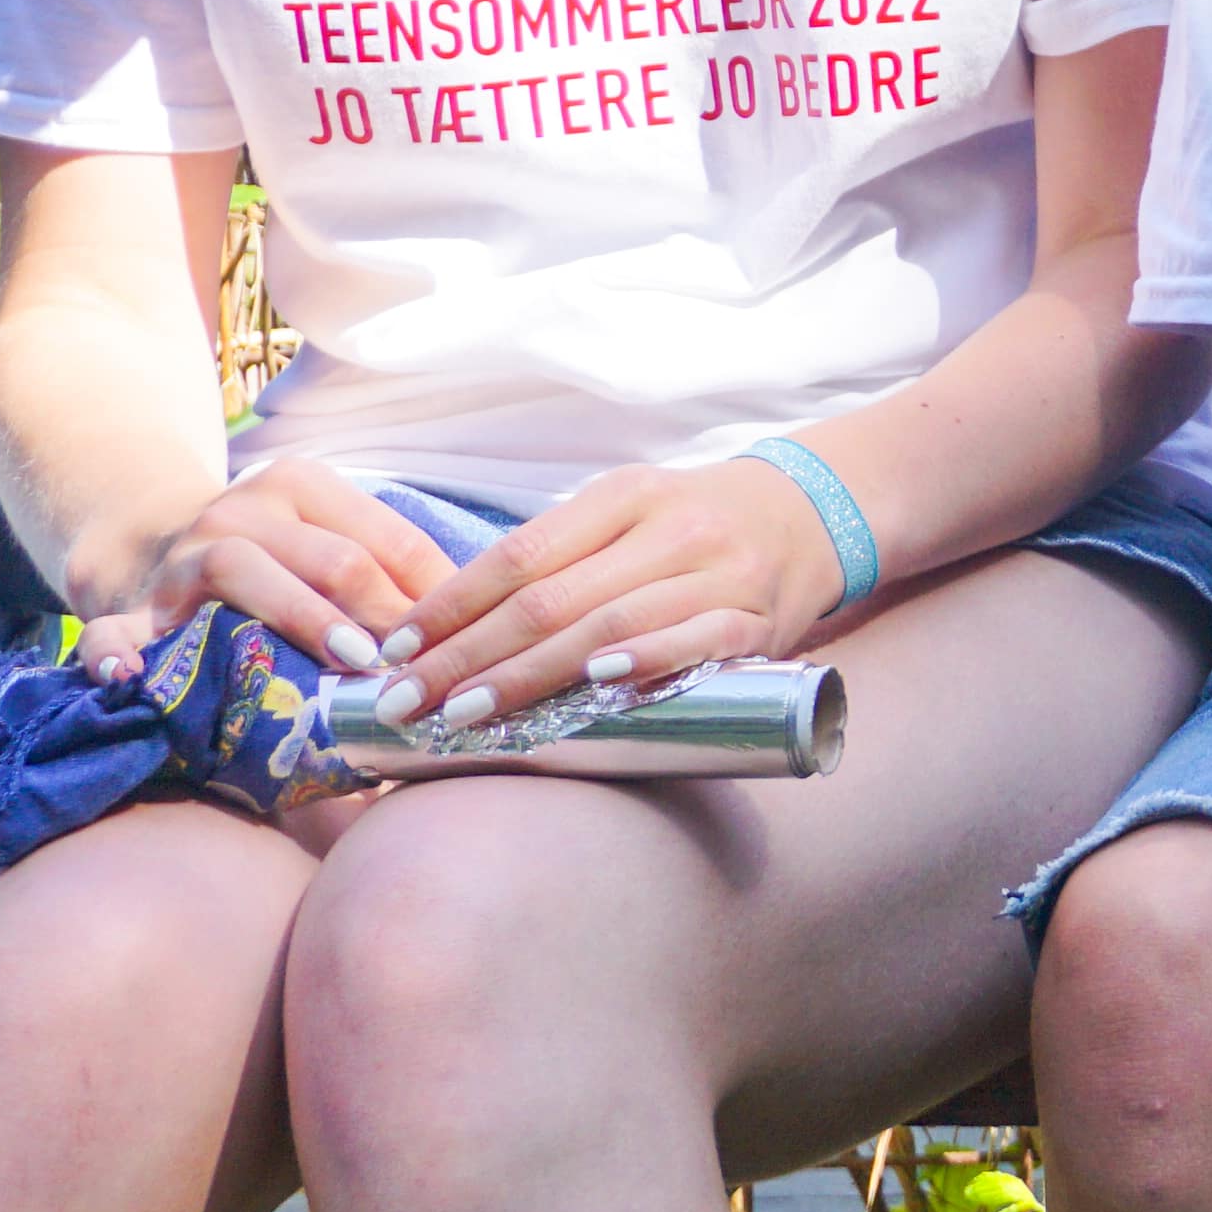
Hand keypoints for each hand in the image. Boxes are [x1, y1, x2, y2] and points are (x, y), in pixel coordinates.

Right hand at [109, 463, 461, 683]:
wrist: (149, 548)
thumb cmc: (272, 556)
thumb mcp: (326, 541)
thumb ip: (384, 571)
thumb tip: (465, 626)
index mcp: (301, 486)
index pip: (388, 539)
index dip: (433, 593)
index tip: (464, 640)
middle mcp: (241, 510)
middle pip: (331, 556)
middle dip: (383, 613)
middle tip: (422, 665)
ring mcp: (181, 558)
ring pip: (243, 570)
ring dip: (302, 617)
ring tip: (349, 662)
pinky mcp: (128, 609)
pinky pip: (113, 632)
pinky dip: (117, 653)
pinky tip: (133, 676)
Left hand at [360, 453, 846, 725]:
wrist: (817, 513)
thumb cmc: (697, 525)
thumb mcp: (629, 515)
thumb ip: (560, 560)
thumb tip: (448, 627)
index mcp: (625, 495)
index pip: (519, 554)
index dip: (451, 606)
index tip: (393, 652)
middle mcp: (670, 528)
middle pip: (551, 599)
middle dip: (467, 658)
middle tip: (406, 703)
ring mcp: (718, 572)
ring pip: (609, 625)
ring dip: (529, 677)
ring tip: (465, 716)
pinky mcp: (758, 619)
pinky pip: (695, 641)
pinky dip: (644, 663)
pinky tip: (596, 685)